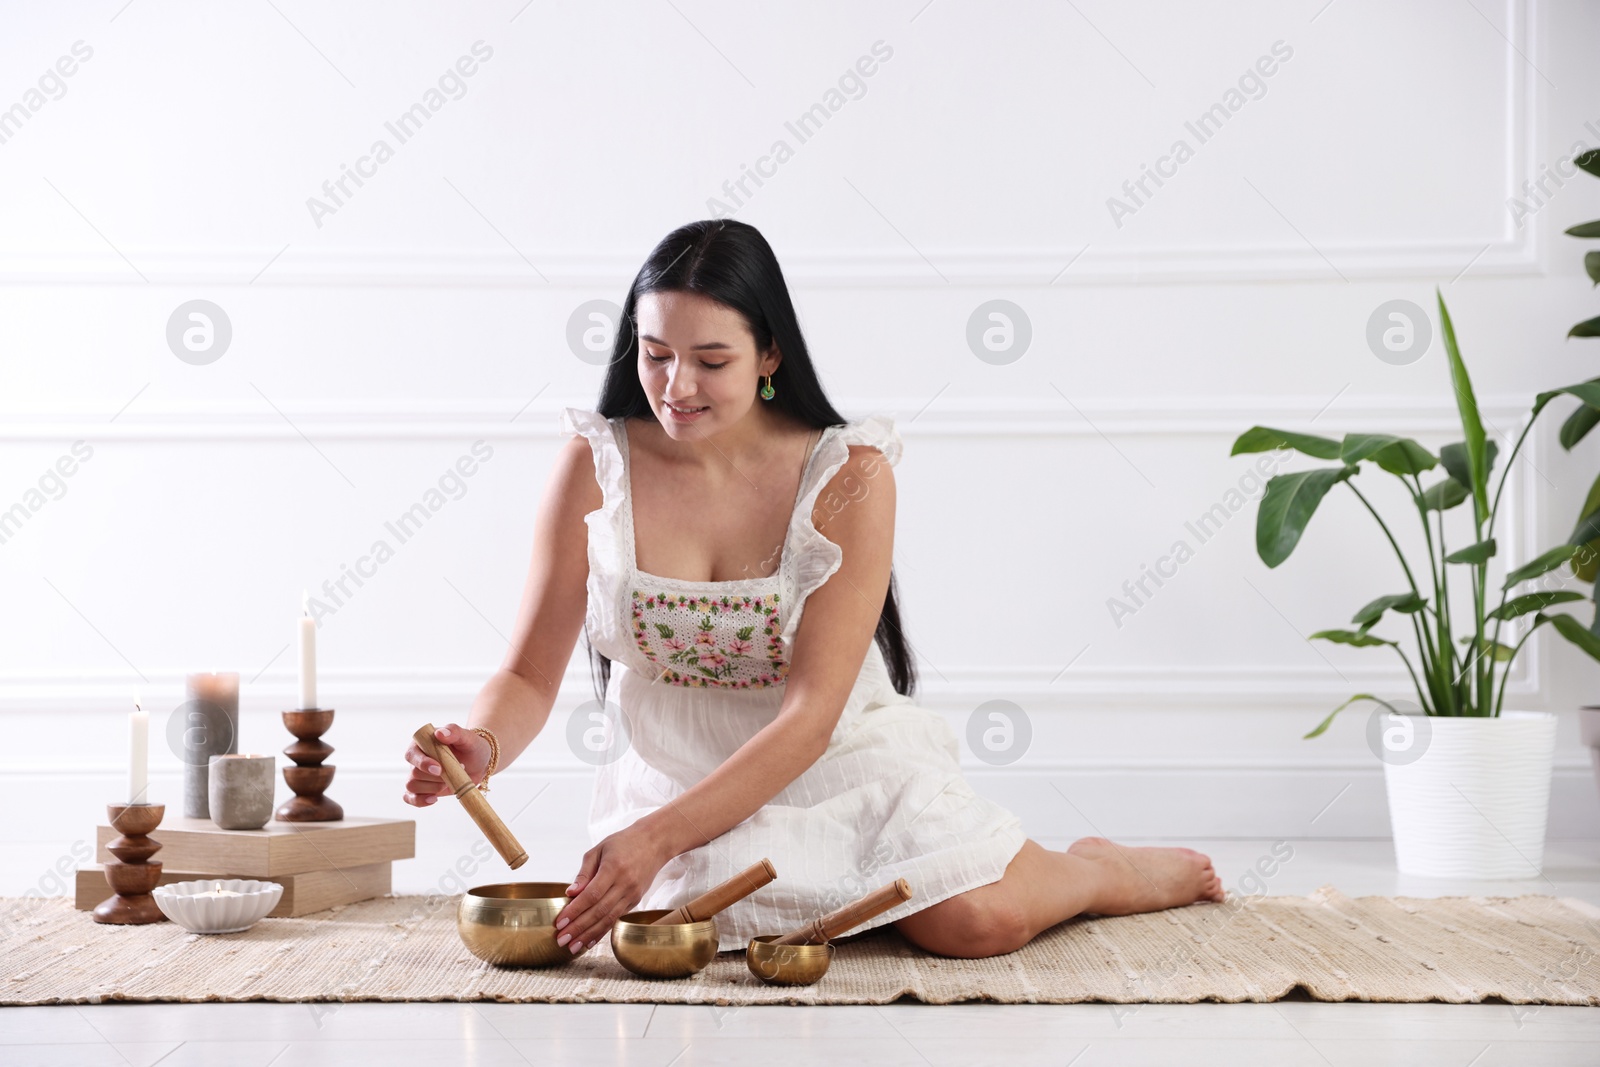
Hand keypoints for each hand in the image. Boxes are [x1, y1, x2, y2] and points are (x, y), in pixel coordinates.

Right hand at [401, 723, 488, 806]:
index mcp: (422, 743)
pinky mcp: (424, 788)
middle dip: (435, 778)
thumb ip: (454, 731)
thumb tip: (439, 733)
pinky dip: (419, 801)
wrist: (479, 762)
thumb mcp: (468, 737)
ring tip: (449, 782)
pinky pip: (411, 798)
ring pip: (412, 786)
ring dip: (432, 788)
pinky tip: (433, 799)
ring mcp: (419, 775)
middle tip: (456, 771)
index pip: (412, 754)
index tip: (439, 769)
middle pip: (414, 773)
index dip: (422, 763)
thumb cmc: (471, 746)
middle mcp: (417, 759)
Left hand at [552, 823, 670, 956]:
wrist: (654, 843)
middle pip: (599, 911)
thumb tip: (570, 893)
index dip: (575, 910)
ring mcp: (632, 895)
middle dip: (578, 928)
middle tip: (561, 940)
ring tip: (572, 947)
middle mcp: (625, 884)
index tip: (560, 922)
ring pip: (608, 919)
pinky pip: (616, 919)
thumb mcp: (599, 849)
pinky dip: (601, 931)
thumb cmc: (623, 843)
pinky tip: (589, 941)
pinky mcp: (636, 901)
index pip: (591, 895)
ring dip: (589, 935)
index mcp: (613, 868)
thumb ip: (584, 873)